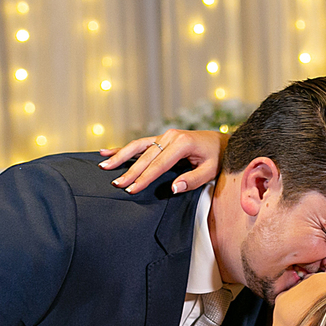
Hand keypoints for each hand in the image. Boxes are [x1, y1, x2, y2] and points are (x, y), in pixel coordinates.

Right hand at [99, 129, 225, 194]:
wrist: (221, 142)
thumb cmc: (216, 158)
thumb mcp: (210, 171)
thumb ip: (193, 180)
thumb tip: (174, 188)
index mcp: (182, 143)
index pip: (159, 164)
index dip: (144, 178)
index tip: (132, 189)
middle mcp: (170, 137)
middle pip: (145, 157)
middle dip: (130, 172)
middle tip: (116, 185)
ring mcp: (164, 136)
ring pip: (137, 147)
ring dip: (119, 157)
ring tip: (104, 166)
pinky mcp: (160, 139)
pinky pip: (139, 144)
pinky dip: (122, 148)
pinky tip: (106, 152)